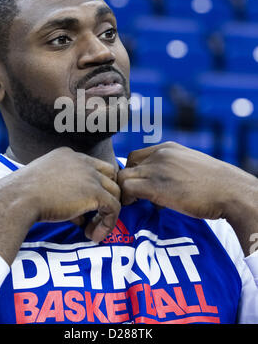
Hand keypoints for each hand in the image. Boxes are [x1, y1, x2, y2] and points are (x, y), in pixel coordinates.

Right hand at [11, 147, 120, 242]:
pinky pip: (113, 208)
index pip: (94, 167)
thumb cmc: (22, 194)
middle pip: (110, 175)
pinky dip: (108, 223)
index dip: (95, 186)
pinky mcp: (94, 192)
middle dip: (107, 195)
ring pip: (115, 192)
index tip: (86, 205)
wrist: (18, 198)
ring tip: (92, 231)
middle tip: (96, 215)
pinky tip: (94, 236)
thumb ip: (64, 193)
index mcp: (69, 155)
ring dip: (107, 213)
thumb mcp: (44, 185)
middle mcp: (82, 161)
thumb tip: (79, 216)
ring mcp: (90, 175)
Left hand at [118, 142, 256, 220]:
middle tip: (135, 195)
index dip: (136, 170)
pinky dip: (127, 199)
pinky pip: (128, 189)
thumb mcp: (192, 166)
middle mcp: (160, 154)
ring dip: (125, 191)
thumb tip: (165, 185)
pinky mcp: (155, 186)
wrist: (231, 191)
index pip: (138, 155)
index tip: (141, 184)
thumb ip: (175, 169)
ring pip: (123, 176)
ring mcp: (156, 169)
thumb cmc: (216, 185)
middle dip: (129, 179)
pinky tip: (137, 206)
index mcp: (169, 148)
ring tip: (134, 203)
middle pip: (128, 163)